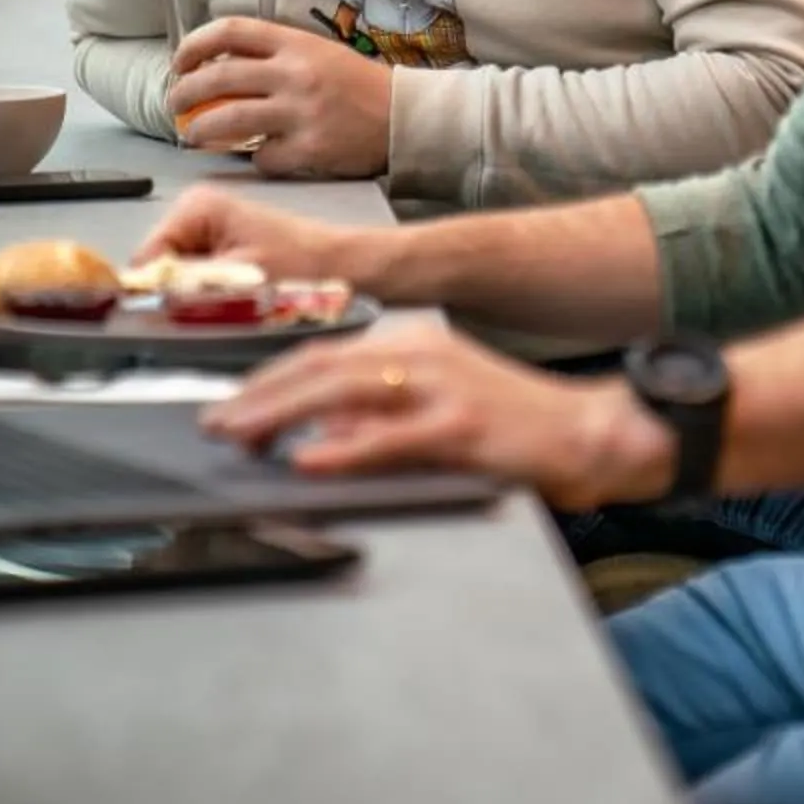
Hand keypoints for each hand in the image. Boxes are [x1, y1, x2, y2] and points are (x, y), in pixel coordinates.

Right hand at [134, 184, 362, 283]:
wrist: (341, 267)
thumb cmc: (304, 265)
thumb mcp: (238, 279)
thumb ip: (186, 286)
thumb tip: (143, 297)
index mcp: (197, 206)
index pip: (146, 258)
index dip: (156, 292)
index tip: (173, 312)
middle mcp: (196, 211)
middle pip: (158, 268)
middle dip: (179, 293)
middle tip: (218, 303)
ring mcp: (206, 229)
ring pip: (175, 278)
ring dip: (196, 296)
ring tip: (233, 298)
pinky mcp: (218, 248)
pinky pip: (194, 280)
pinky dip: (209, 295)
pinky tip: (236, 296)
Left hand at [166, 17, 392, 178]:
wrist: (404, 117)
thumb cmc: (358, 86)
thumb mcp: (318, 54)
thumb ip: (274, 57)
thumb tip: (219, 69)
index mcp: (296, 43)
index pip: (231, 30)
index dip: (195, 45)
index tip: (179, 62)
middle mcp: (295, 74)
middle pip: (218, 78)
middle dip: (185, 93)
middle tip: (175, 105)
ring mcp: (301, 113)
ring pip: (229, 120)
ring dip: (201, 130)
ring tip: (193, 135)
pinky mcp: (310, 150)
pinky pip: (264, 158)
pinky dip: (256, 160)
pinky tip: (262, 157)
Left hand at [203, 322, 674, 510]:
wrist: (588, 431)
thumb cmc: (512, 426)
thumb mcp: (435, 409)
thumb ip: (379, 418)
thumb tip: (319, 439)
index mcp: (412, 344)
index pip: (322, 354)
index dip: (269, 381)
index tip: (230, 406)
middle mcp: (420, 352)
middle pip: (320, 366)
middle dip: (259, 396)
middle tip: (216, 424)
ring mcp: (441, 386)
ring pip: (343, 391)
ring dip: (282, 414)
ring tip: (241, 436)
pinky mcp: (461, 427)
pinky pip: (389, 437)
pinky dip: (344, 448)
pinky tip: (309, 458)